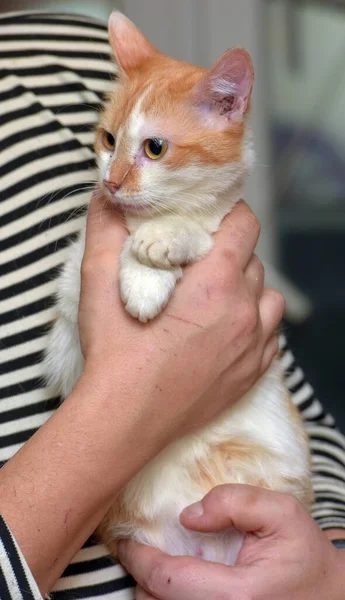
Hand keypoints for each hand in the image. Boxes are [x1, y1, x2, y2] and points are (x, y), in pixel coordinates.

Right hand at [79, 192, 283, 447]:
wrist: (125, 420)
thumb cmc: (114, 352)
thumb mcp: (99, 283)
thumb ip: (105, 230)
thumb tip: (108, 192)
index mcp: (215, 283)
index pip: (245, 225)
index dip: (229, 213)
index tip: (209, 217)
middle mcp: (244, 311)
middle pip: (253, 260)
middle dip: (230, 252)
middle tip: (200, 259)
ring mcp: (253, 346)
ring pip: (268, 297)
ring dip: (248, 288)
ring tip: (218, 295)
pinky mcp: (252, 374)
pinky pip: (271, 335)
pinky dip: (256, 324)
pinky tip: (228, 329)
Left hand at [118, 485, 344, 599]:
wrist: (329, 594)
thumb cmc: (304, 553)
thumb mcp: (281, 512)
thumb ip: (235, 503)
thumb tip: (188, 516)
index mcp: (237, 595)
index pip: (167, 580)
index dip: (139, 558)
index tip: (126, 541)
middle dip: (141, 577)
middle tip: (138, 550)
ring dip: (152, 593)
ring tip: (154, 567)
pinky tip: (174, 584)